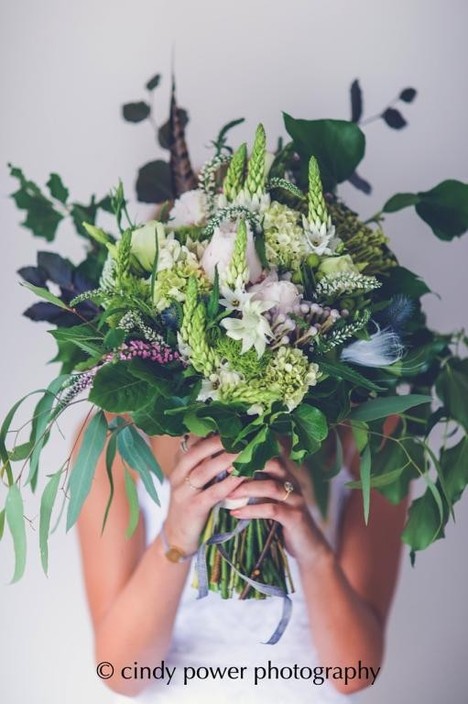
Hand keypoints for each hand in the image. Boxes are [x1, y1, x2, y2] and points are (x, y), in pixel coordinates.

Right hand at [163, 435, 244, 554]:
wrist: (177, 538)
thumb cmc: (191, 507)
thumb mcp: (193, 483)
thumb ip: (205, 466)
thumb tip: (229, 447)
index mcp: (179, 467)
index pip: (193, 443)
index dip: (211, 434)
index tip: (232, 425)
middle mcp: (178, 476)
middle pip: (197, 452)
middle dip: (219, 441)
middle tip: (240, 433)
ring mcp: (183, 493)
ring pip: (205, 470)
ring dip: (227, 459)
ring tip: (246, 451)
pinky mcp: (192, 509)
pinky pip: (212, 493)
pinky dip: (228, 484)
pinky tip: (242, 477)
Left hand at [227, 459, 331, 567]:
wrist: (308, 546)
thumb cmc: (284, 520)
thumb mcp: (272, 499)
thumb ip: (258, 486)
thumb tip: (228, 478)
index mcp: (286, 476)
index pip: (270, 455)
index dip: (250, 453)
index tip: (228, 456)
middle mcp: (293, 483)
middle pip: (273, 464)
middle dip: (248, 466)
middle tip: (226, 471)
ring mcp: (296, 500)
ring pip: (270, 487)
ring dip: (246, 489)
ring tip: (227, 495)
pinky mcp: (295, 517)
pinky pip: (271, 509)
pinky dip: (251, 510)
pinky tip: (235, 513)